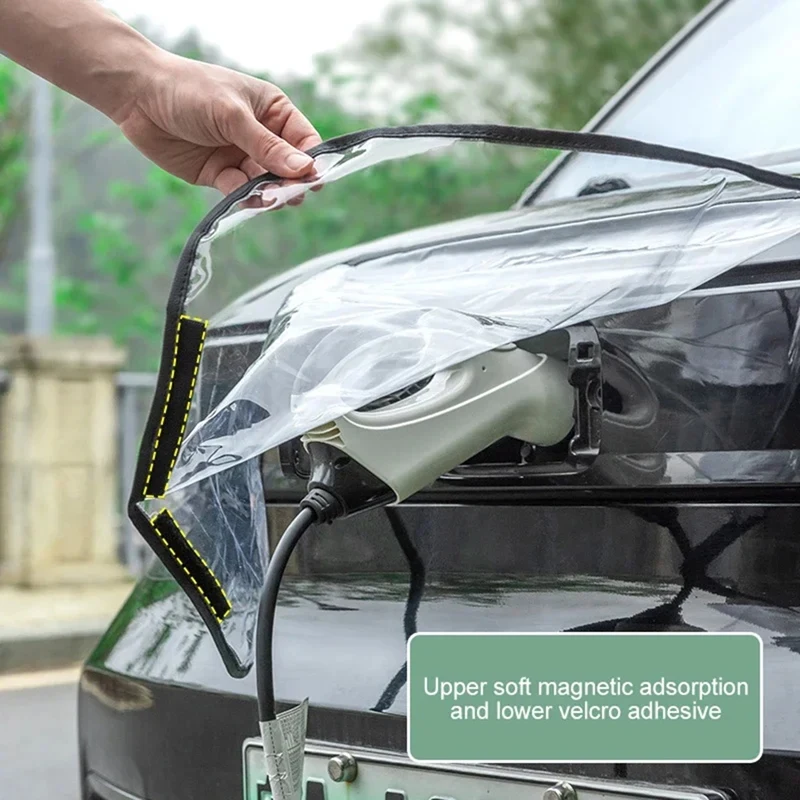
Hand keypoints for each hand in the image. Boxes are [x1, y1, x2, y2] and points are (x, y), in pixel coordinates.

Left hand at [116, 52, 321, 194]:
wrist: (137, 96)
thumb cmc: (188, 90)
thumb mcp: (232, 115)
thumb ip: (266, 146)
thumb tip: (304, 170)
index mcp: (272, 111)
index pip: (304, 140)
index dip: (310, 161)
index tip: (313, 180)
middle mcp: (260, 135)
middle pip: (288, 167)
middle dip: (291, 183)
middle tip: (291, 196)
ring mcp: (240, 156)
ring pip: (266, 184)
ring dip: (270, 194)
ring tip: (270, 201)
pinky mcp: (220, 175)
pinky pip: (240, 192)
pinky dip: (246, 199)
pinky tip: (250, 202)